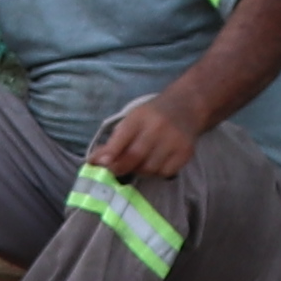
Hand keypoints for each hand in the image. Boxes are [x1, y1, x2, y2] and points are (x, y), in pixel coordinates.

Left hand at [85, 88, 202, 189]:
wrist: (186, 107)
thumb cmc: (152, 115)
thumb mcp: (132, 119)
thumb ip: (114, 140)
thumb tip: (94, 161)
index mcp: (140, 117)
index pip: (121, 138)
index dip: (109, 153)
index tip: (96, 164)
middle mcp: (158, 127)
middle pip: (134, 156)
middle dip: (119, 167)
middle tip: (113, 170)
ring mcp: (174, 141)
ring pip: (149, 168)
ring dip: (140, 170)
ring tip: (139, 162)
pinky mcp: (186, 152)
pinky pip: (165, 172)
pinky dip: (157, 172)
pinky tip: (156, 162)